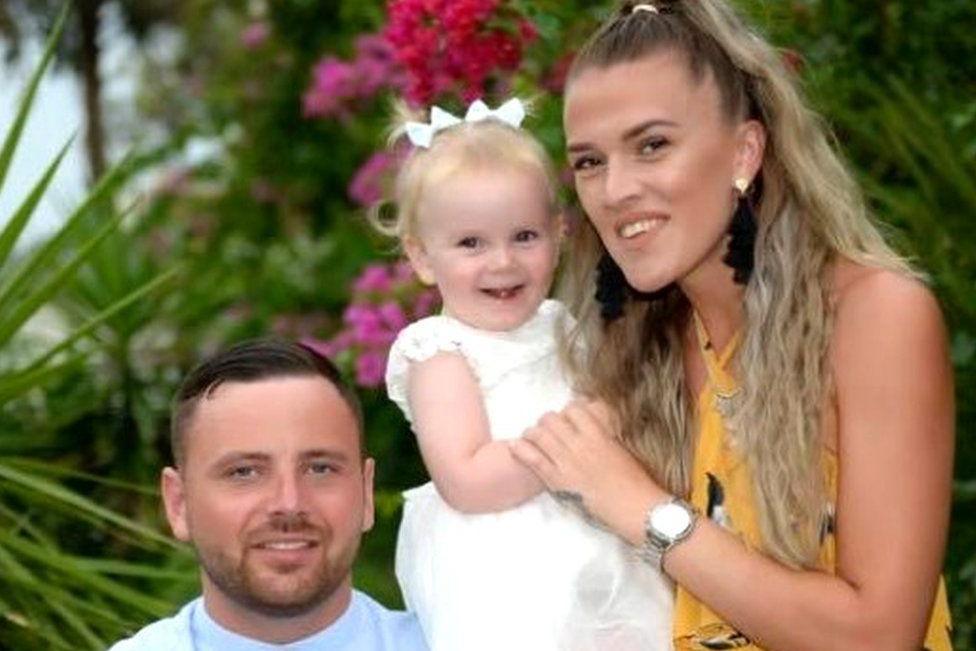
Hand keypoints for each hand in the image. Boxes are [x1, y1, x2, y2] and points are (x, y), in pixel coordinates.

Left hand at [510, 399, 668, 542]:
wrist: (636, 508)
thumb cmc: (636, 480)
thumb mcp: (622, 448)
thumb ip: (605, 432)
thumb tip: (594, 420)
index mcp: (599, 434)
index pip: (573, 410)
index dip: (567, 413)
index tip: (567, 420)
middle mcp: (581, 444)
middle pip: (552, 419)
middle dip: (547, 422)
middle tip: (549, 430)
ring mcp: (567, 462)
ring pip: (539, 435)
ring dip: (533, 433)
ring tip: (533, 437)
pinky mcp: (558, 481)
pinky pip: (533, 460)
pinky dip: (521, 450)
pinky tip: (515, 446)